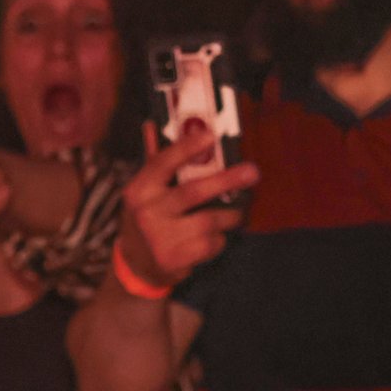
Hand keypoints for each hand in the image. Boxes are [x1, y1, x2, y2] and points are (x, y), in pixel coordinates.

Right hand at [119, 123, 259, 292]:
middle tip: (252, 172)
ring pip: (210, 220)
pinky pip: (212, 243)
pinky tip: (212, 238)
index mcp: (139, 190)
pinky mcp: (174, 259)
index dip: (186, 148)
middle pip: (193, 191)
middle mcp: (146, 213)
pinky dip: (219, 239)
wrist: (137, 265)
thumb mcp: (145, 193)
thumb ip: (158, 162)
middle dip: (227, 180)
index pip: (162, 163)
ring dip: (229, 216)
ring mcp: (159, 238)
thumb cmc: (150, 219)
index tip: (210, 136)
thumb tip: (159, 125)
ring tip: (235, 214)